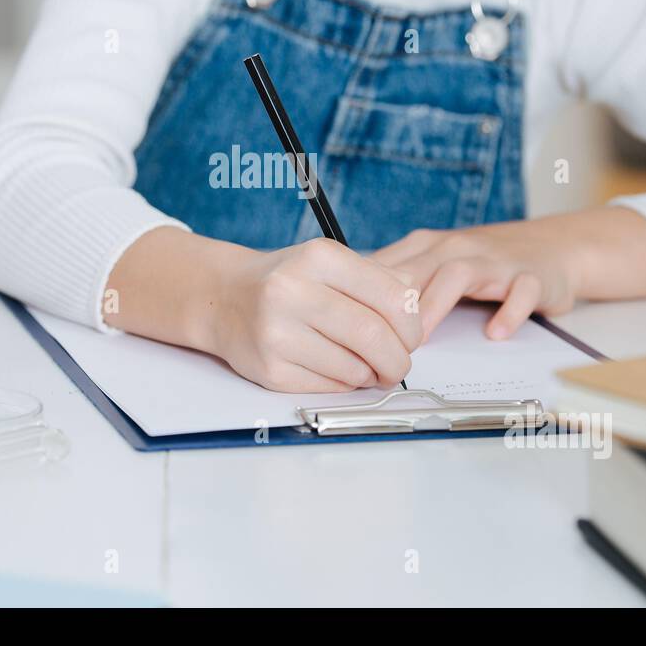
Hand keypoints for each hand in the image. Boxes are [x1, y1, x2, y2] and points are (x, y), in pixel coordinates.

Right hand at [208, 238, 423, 392]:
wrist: (226, 298)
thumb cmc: (289, 281)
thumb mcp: (330, 264)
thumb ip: (378, 283)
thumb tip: (420, 315)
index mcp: (319, 258)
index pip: (392, 298)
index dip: (413, 326)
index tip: (411, 337)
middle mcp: (293, 291)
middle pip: (375, 337)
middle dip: (398, 359)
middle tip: (397, 364)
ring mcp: (277, 332)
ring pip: (355, 368)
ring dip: (370, 374)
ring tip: (361, 363)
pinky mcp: (269, 369)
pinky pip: (330, 387)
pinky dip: (343, 383)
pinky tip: (331, 367)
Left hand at [371, 223, 578, 342]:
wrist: (552, 247)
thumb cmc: (486, 261)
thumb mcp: (437, 264)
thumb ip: (401, 282)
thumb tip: (352, 309)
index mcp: (429, 247)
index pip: (388, 268)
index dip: (366, 300)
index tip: (352, 330)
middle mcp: (458, 249)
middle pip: (415, 270)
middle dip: (393, 307)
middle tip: (377, 344)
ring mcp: (495, 262)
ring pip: (458, 275)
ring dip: (435, 306)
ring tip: (420, 339)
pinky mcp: (531, 277)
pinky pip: (519, 293)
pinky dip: (508, 312)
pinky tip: (496, 333)